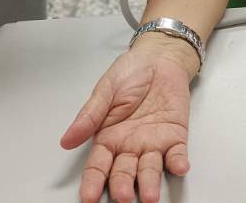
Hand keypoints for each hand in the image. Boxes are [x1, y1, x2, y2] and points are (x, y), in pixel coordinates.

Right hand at [61, 37, 197, 202]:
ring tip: (150, 195)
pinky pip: (176, 153)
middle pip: (123, 173)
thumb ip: (90, 116)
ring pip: (150, 169)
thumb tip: (67, 140)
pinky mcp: (175, 136)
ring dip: (150, 183)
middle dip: (123, 187)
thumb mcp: (105, 91)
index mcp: (108, 138)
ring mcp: (153, 143)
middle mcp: (129, 146)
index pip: (98, 166)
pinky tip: (178, 167)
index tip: (89, 197)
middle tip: (123, 197)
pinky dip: (178, 162)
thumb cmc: (130, 73)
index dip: (93, 182)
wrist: (159, 57)